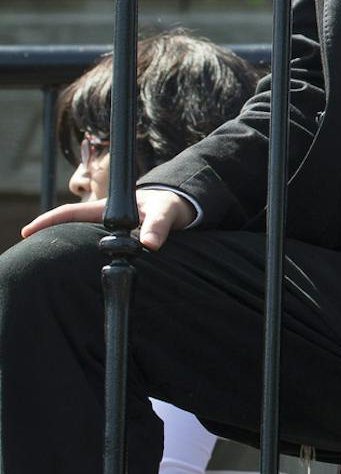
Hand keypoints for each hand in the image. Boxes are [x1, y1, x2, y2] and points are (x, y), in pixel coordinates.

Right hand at [21, 188, 196, 249]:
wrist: (181, 206)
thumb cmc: (170, 206)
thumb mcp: (166, 213)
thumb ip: (158, 227)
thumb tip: (150, 245)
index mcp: (108, 208)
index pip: (71, 213)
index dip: (47, 221)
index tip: (26, 232)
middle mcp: (104, 218)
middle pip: (69, 227)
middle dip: (47, 236)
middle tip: (27, 254)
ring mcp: (108, 228)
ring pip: (79, 237)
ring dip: (63, 245)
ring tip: (42, 263)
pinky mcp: (117, 238)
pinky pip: (93, 245)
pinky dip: (80, 253)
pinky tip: (73, 268)